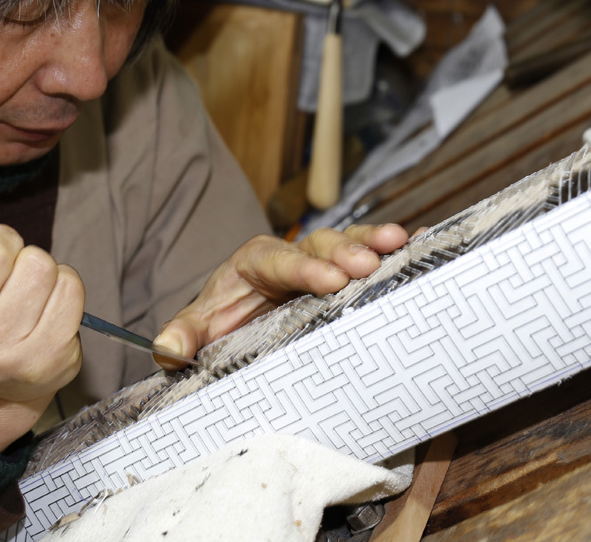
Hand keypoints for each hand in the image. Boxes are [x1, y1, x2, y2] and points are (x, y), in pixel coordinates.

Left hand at [153, 223, 407, 367]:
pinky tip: (420, 242)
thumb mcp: (199, 327)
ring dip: (373, 242)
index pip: (279, 260)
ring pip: (348, 243)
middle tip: (368, 264)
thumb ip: (183, 334)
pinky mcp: (343, 270)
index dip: (305, 269)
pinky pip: (370, 254)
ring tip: (400, 242)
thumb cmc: (222, 318)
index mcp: (255, 261)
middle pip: (320, 245)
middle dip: (344, 252)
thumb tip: (170, 348)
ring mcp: (322, 260)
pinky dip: (394, 248)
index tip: (329, 280)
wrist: (239, 317)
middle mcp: (292, 254)